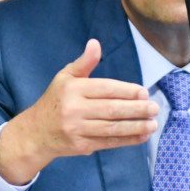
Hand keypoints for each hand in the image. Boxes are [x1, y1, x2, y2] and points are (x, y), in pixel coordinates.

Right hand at [0, 39, 158, 183]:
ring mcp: (77, 130)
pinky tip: (142, 135)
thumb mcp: (65, 78)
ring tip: (153, 123)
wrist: (35, 133)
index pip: (105, 89)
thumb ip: (84, 63)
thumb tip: (95, 43)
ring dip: (136, 126)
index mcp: (72, 89)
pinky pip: (108, 143)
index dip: (126, 91)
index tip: (144, 92)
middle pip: (111, 110)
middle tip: (154, 108)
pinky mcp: (81, 146)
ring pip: (112, 128)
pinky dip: (127, 140)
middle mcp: (74, 110)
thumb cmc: (56, 101)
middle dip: (136, 109)